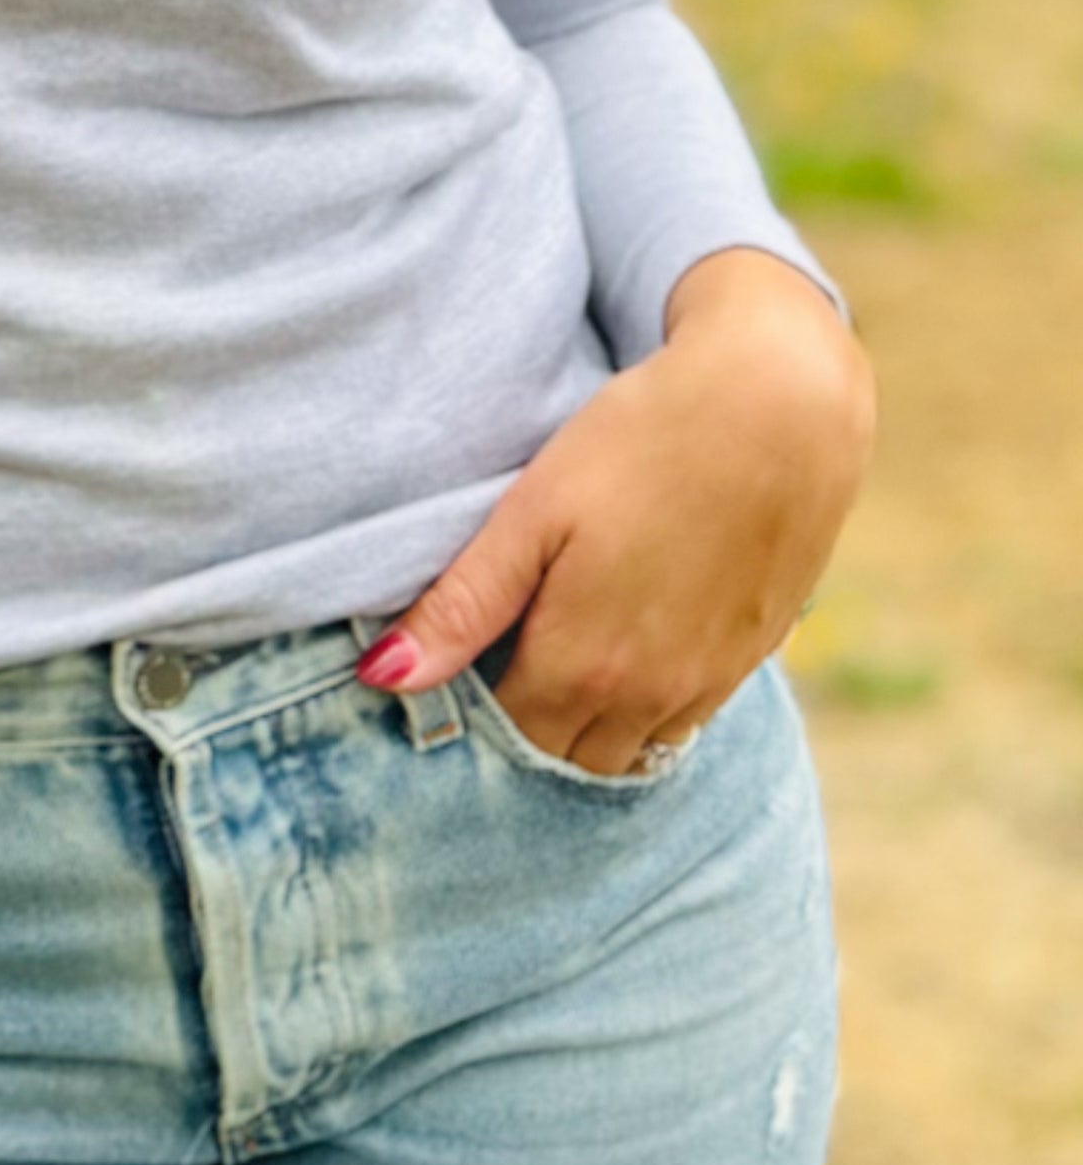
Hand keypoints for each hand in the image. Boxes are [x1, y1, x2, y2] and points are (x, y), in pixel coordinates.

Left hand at [359, 252, 874, 775]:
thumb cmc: (643, 443)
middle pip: (567, 756)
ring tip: (560, 656)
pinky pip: (687, 719)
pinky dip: (648, 705)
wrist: (782, 407)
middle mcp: (652, 695)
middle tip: (500, 660)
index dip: (472, 707)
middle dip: (527, 727)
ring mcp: (710, 681)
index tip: (454, 663)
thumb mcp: (533, 513)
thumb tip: (381, 680)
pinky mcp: (753, 656)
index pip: (508, 736)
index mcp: (585, 666)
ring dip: (588, 725)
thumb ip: (461, 606)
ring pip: (631, 748)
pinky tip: (630, 643)